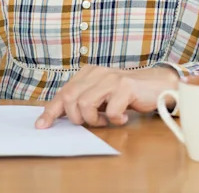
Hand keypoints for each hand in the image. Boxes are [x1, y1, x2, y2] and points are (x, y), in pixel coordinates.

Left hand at [35, 65, 177, 128]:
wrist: (157, 86)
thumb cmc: (126, 95)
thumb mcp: (101, 97)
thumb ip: (83, 102)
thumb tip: (59, 117)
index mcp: (87, 74)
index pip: (63, 93)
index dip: (50, 111)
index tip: (41, 126)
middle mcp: (96, 72)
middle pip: (70, 98)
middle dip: (76, 118)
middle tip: (93, 122)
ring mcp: (111, 78)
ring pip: (85, 104)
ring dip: (95, 120)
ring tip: (107, 119)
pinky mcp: (126, 86)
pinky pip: (110, 110)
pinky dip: (114, 119)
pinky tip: (123, 116)